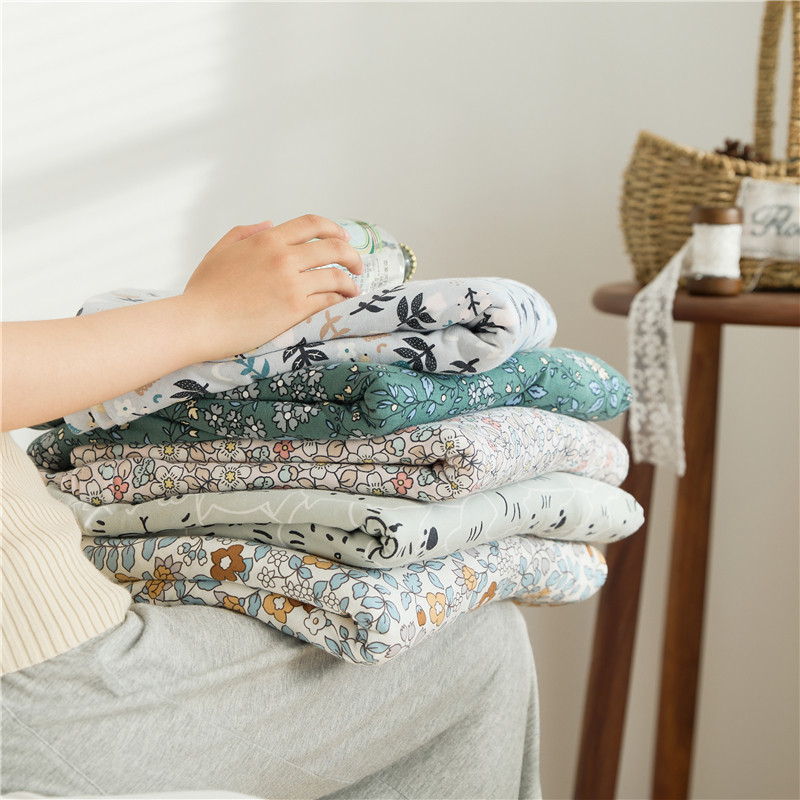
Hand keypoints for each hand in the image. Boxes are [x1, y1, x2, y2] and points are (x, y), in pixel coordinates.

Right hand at [181, 214, 362, 359]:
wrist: (198, 322)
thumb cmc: (203, 291)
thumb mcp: (220, 251)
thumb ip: (245, 232)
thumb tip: (270, 223)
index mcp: (266, 239)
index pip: (311, 224)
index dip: (333, 229)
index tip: (343, 239)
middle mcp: (282, 257)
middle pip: (333, 248)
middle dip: (351, 256)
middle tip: (357, 266)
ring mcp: (291, 283)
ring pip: (335, 276)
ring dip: (350, 282)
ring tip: (353, 289)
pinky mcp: (294, 309)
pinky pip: (328, 300)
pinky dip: (339, 300)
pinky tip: (341, 304)